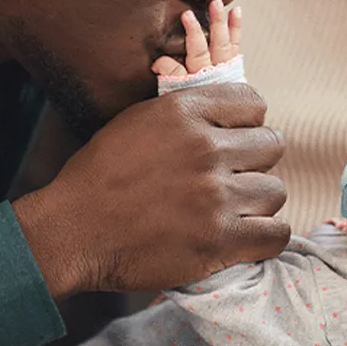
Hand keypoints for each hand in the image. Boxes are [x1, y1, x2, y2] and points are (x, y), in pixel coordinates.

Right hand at [13, 12, 286, 298]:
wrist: (71, 229)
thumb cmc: (102, 173)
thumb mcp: (142, 119)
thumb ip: (190, 111)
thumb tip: (232, 112)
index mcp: (186, 111)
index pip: (255, 104)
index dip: (248, 123)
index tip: (236, 139)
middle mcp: (206, 148)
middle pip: (271, 146)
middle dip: (254, 161)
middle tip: (232, 177)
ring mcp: (215, 196)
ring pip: (275, 190)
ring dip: (258, 200)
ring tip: (234, 208)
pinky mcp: (217, 241)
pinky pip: (275, 234)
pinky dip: (265, 237)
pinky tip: (246, 235)